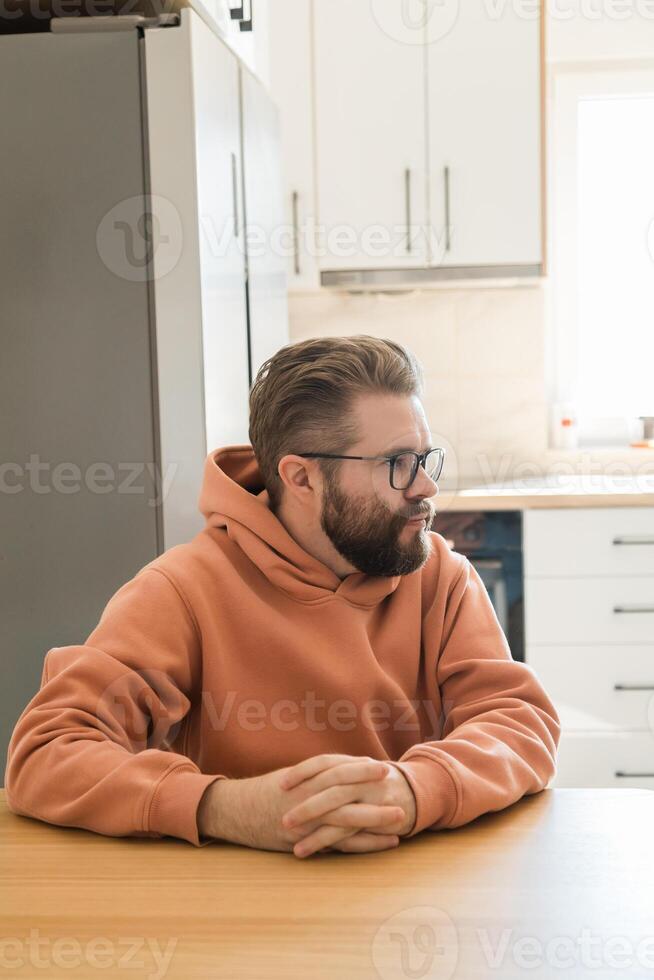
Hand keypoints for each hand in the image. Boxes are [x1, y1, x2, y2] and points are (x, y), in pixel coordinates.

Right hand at [196, 761, 403, 855]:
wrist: (235, 811)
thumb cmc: (263, 794)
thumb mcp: (290, 779)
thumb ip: (315, 776)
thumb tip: (342, 772)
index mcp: (305, 778)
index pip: (337, 769)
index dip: (361, 768)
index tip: (383, 767)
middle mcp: (307, 796)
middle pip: (345, 790)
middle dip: (371, 789)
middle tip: (396, 785)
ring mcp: (306, 819)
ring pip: (345, 818)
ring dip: (375, 819)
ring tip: (400, 819)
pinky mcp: (304, 840)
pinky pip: (339, 844)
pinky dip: (363, 845)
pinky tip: (384, 844)